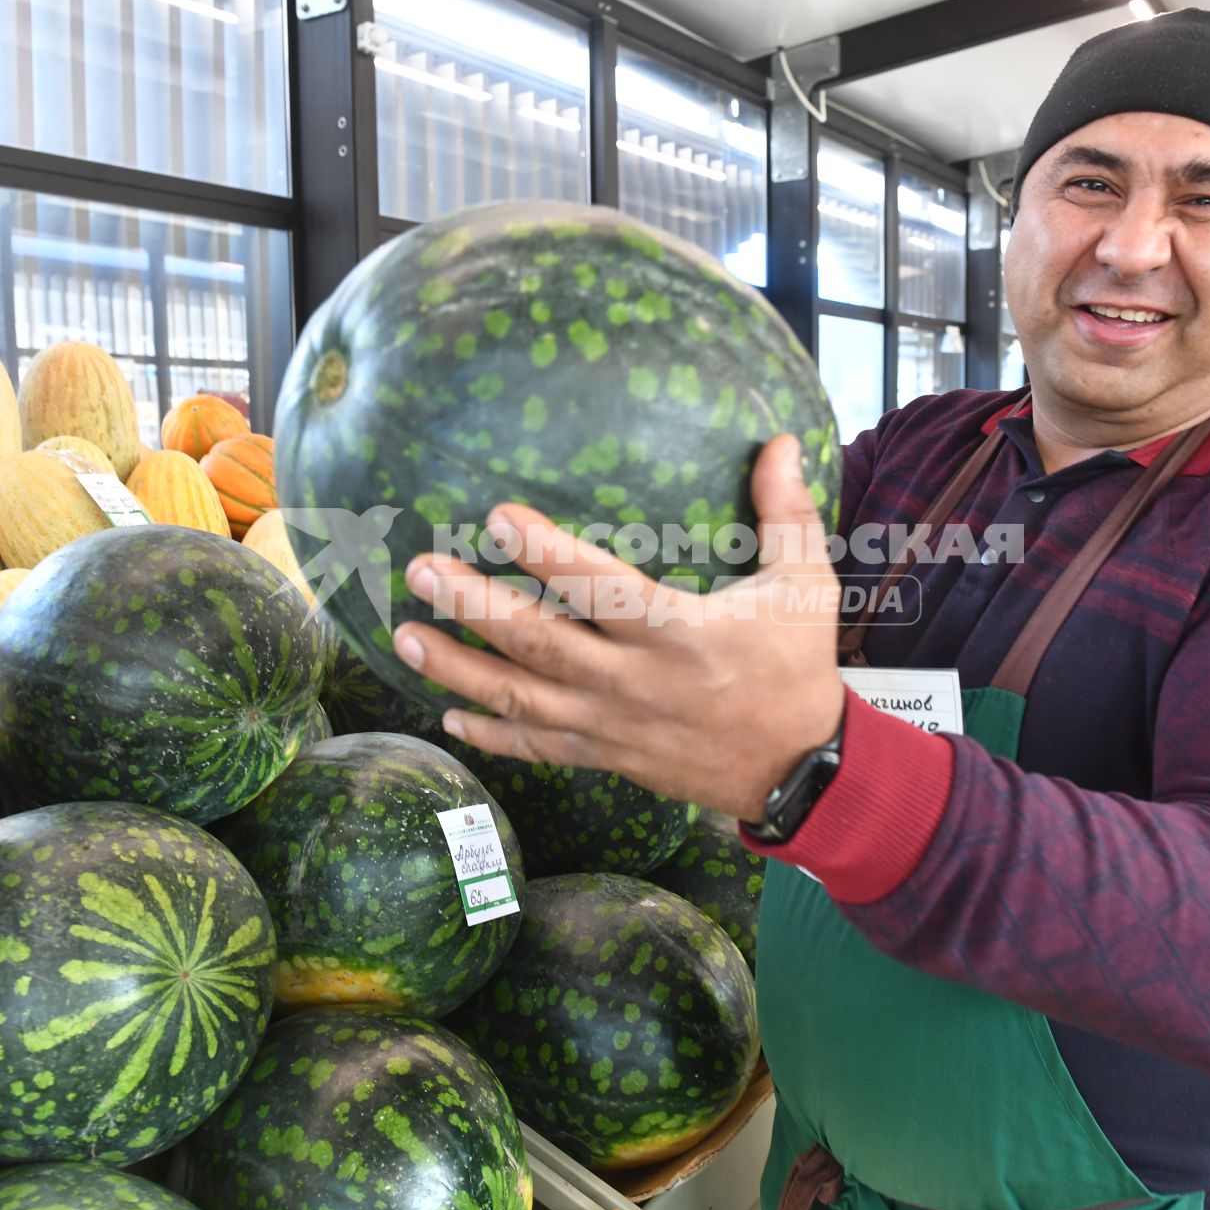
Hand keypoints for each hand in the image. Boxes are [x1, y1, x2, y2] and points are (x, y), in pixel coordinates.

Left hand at [391, 435, 845, 822]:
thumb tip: (778, 440)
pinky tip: (448, 714)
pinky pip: (538, 748)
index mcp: (678, 634)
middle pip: (538, 643)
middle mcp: (635, 683)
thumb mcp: (805, 586)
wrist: (800, 769)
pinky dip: (491, 735)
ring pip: (522, 699)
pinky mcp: (607, 757)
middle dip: (472, 606)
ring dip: (458, 669)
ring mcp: (613, 726)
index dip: (546, 553)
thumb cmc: (796, 667)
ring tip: (404, 636)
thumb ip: (785, 513)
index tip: (498, 517)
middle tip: (421, 569)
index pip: (600, 588)